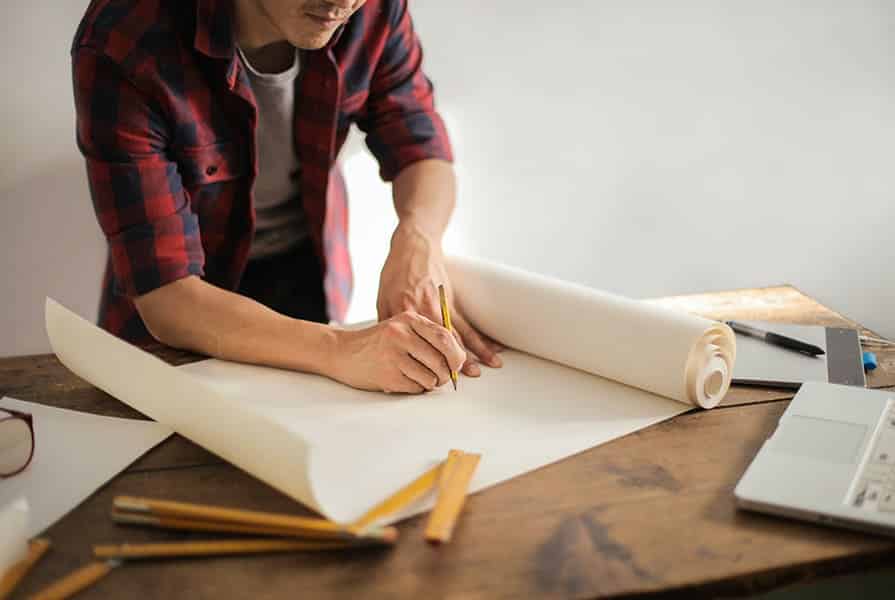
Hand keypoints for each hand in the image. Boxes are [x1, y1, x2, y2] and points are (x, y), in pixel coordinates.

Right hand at [329, 311, 465, 393]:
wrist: (342, 351)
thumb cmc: (378, 342)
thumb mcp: (401, 328)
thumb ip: (428, 337)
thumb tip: (460, 359)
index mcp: (409, 319)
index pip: (445, 337)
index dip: (457, 354)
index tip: (457, 364)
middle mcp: (401, 334)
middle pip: (442, 359)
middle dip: (448, 373)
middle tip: (444, 377)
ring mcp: (393, 355)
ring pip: (431, 377)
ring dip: (431, 383)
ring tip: (420, 378)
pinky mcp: (387, 375)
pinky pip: (416, 388)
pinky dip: (417, 388)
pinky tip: (406, 381)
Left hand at [377, 224, 502, 376]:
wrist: (413, 246)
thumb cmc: (394, 273)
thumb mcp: (382, 299)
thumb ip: (388, 325)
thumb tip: (389, 349)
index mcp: (405, 312)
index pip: (416, 343)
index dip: (424, 361)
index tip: (430, 378)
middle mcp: (425, 310)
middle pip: (441, 342)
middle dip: (453, 362)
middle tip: (462, 380)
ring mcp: (441, 305)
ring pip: (458, 334)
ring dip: (473, 352)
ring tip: (485, 368)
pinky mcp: (452, 301)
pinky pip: (467, 323)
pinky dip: (480, 337)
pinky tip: (492, 348)